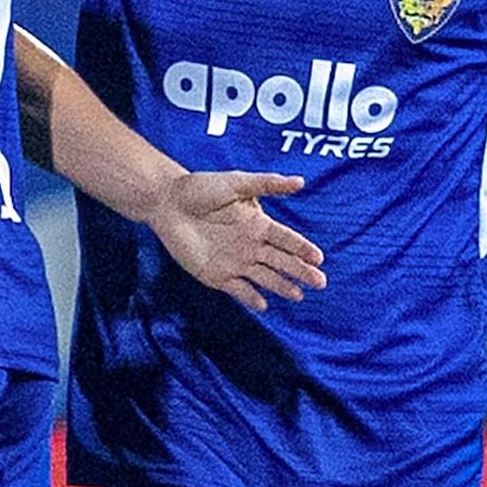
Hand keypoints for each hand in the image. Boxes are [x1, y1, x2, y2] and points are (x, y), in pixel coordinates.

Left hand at [146, 169, 326, 311]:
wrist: (166, 203)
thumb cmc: (199, 188)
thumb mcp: (236, 182)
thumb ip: (267, 184)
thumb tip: (300, 181)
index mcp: (257, 224)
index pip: (286, 239)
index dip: (302, 249)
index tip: (319, 259)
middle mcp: (250, 245)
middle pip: (281, 262)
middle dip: (300, 272)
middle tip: (320, 282)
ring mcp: (234, 262)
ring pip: (264, 277)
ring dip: (281, 286)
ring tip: (298, 295)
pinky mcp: (216, 275)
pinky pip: (238, 289)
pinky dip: (251, 297)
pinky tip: (264, 305)